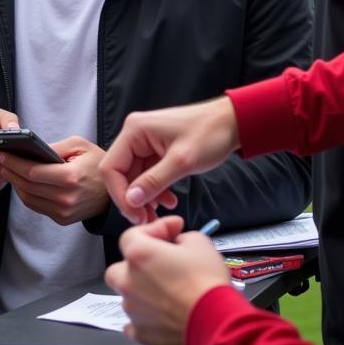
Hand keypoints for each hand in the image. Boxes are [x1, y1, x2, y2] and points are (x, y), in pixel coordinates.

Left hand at [0, 136, 108, 224]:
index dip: (14, 163)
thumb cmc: (96, 164)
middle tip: (0, 160)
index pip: (33, 172)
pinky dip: (25, 194)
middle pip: (27, 186)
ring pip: (29, 198)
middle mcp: (66, 197)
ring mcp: (63, 211)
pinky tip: (21, 183)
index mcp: (70, 177)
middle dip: (10, 172)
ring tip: (7, 170)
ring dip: (15, 184)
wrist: (112, 193)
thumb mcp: (80, 146)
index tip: (2, 154)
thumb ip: (54, 147)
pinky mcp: (62, 219)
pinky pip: (36, 206)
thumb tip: (31, 150)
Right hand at [100, 96, 238, 224]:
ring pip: (134, 177)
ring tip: (159, 215)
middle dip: (133, 199)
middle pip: (120, 174)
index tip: (136, 215)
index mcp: (134, 131)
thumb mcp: (181, 161)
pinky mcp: (155, 150)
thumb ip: (154, 181)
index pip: (111, 167)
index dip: (120, 195)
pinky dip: (155, 190)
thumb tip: (131, 201)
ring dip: (145, 197)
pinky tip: (169, 201)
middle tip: (148, 221)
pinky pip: (147, 174)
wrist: (232, 122)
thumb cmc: (209, 134)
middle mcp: (135, 134)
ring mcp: (145, 142)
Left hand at [104, 216, 229, 344]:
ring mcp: (132, 309)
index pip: (133, 234)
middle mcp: (128, 281)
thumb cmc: (206, 282)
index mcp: (138, 254)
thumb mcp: (199, 242)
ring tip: (165, 290)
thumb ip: (181, 237)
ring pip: (128, 296)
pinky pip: (134, 323)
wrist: (216, 322)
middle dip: (137, 264)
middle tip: (159, 263)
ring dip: (142, 291)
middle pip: (121, 267)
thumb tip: (177, 244)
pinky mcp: (141, 333)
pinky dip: (145, 317)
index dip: (154, 229)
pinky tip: (160, 314)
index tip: (173, 230)